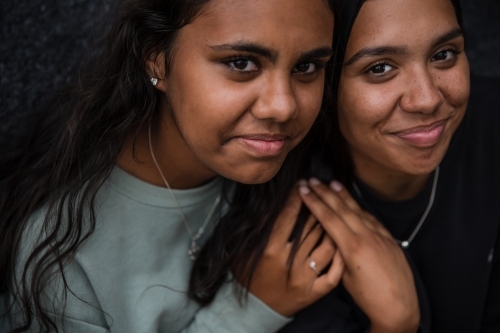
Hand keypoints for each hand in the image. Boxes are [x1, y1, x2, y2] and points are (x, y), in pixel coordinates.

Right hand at [242, 186, 343, 316]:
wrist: (254, 311)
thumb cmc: (248, 276)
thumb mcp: (244, 250)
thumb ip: (257, 228)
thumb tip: (270, 202)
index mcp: (270, 251)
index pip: (288, 217)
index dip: (296, 198)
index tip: (302, 184)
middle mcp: (289, 264)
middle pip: (310, 228)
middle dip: (318, 205)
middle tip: (322, 189)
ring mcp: (304, 279)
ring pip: (326, 246)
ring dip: (332, 226)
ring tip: (335, 209)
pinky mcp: (314, 293)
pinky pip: (334, 272)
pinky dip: (340, 256)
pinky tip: (342, 241)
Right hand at [298, 178, 419, 332]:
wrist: (399, 306)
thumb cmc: (369, 297)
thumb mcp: (344, 276)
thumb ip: (337, 252)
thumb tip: (332, 237)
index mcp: (351, 246)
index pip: (328, 217)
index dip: (314, 202)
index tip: (303, 189)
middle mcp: (366, 236)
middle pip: (341, 208)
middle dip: (325, 192)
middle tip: (312, 180)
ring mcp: (380, 235)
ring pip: (358, 209)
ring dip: (343, 195)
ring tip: (331, 183)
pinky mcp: (389, 238)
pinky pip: (371, 218)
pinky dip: (359, 208)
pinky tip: (352, 202)